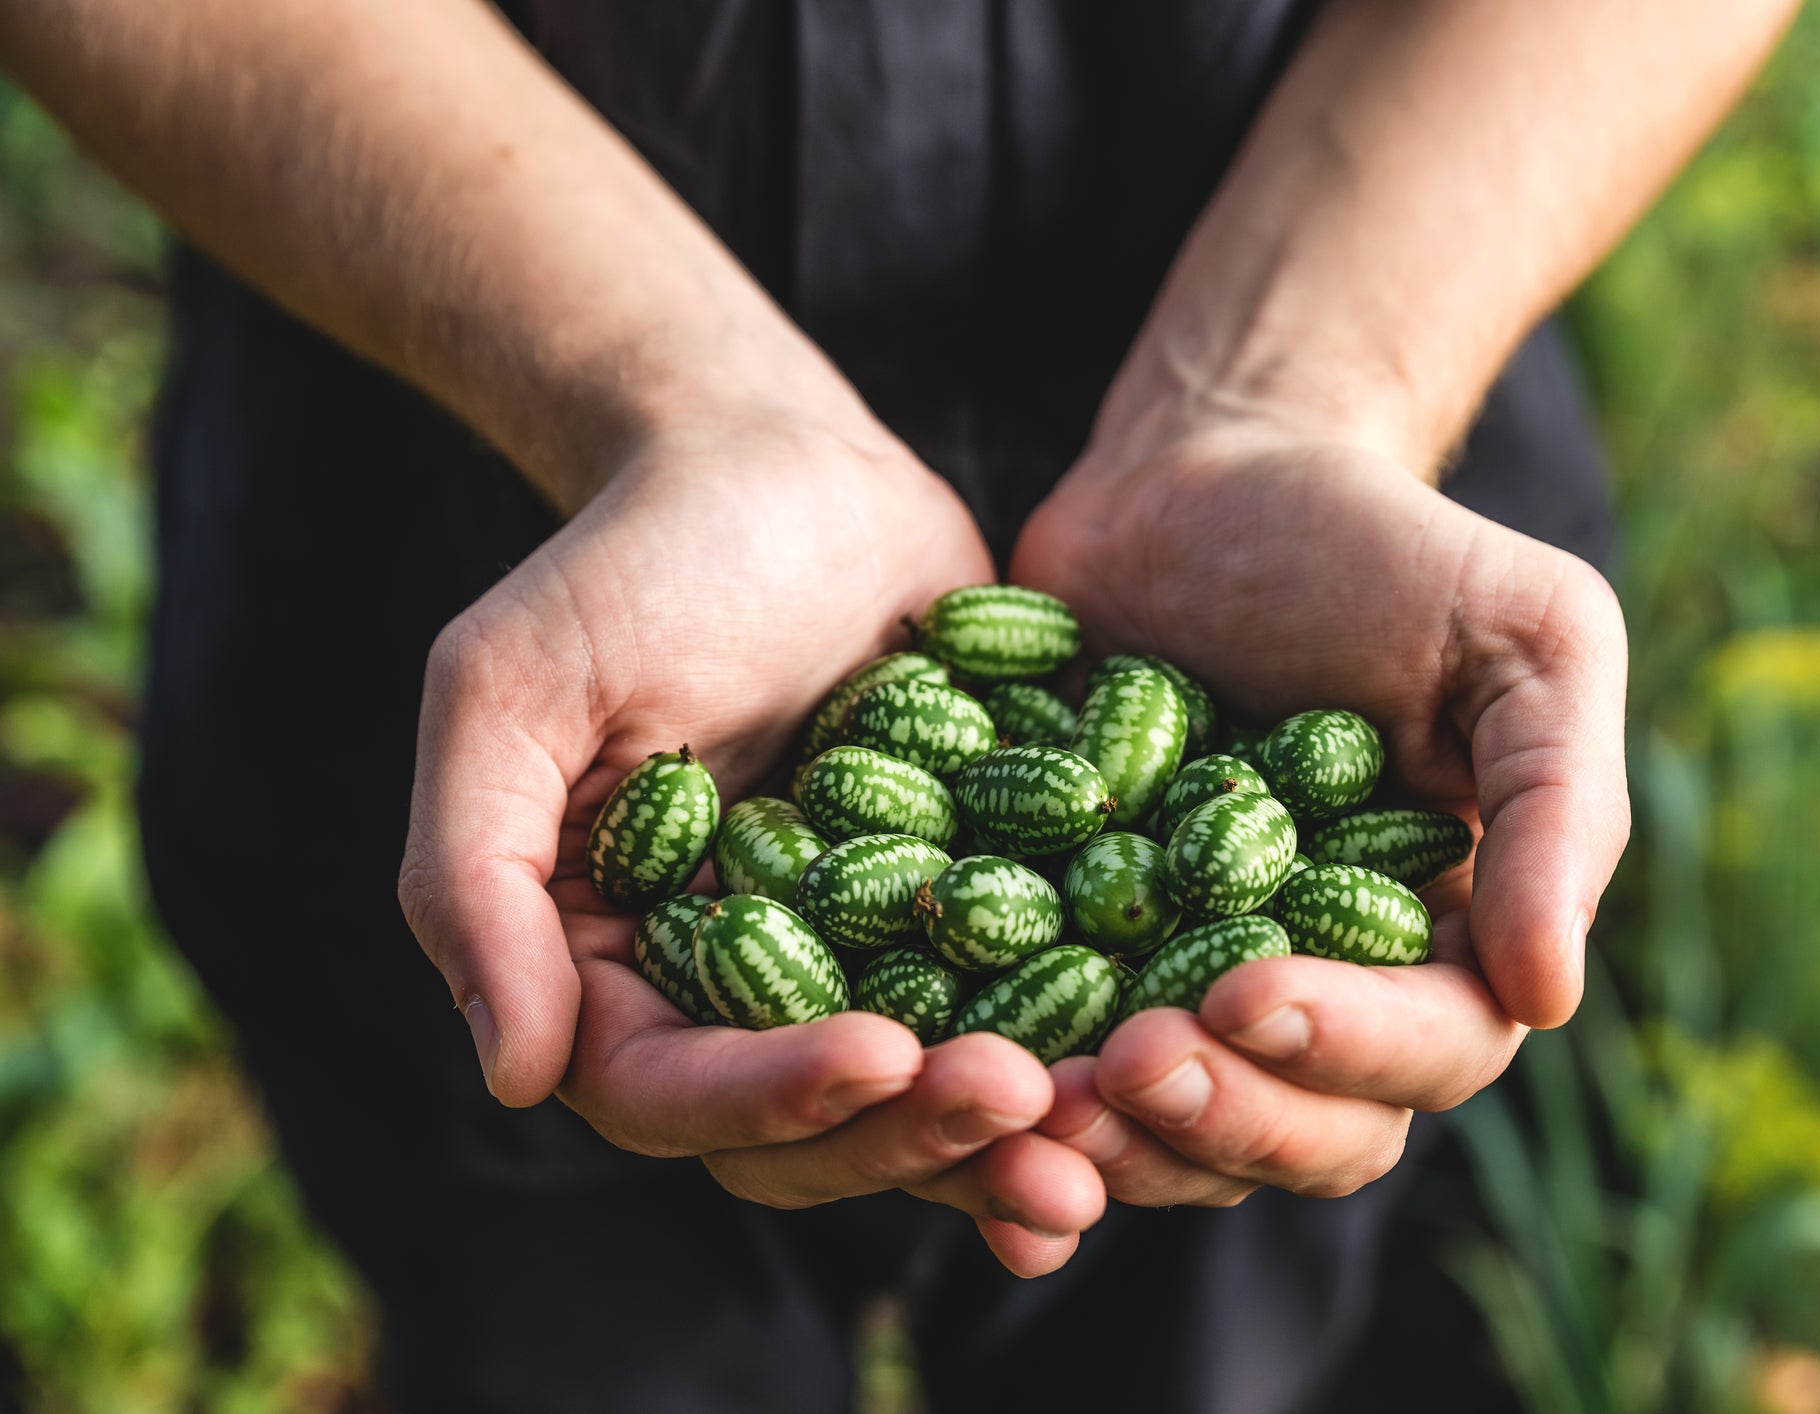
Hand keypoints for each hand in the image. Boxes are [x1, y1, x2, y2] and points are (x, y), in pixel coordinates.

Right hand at [398, 417, 1103, 1273]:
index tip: (878, 1055)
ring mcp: (864, 959)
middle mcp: (739, 992)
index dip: (770, 1098)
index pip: (673, 1092)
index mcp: (616, 968)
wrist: (779, 468)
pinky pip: (1024, 1007)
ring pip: (927, 1096)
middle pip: (814, 1130)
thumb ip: (477, 879)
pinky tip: (1164, 1067)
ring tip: (1107, 1126)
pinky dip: (1082, 1053)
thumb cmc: (627, 565)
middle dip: (912, 1134)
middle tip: (1019, 1101)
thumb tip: (518, 1074)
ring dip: (1009, 1133)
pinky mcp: (971, 907)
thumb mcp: (510, 695)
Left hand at [1009, 420, 1629, 1205]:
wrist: (1203, 482)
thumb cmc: (1383, 549)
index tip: (1244, 991)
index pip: (1427, 1051)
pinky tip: (942, 1082)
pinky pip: (1053, 1064)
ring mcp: (1193, 987)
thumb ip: (1554, 806)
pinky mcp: (1077, 959)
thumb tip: (1548, 998)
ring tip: (1018, 1090)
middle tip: (1122, 1063)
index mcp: (1447, 943)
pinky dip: (1011, 1099)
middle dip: (1215, 1118)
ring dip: (1105, 1138)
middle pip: (1301, 1134)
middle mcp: (1329, 994)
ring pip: (1173, 1132)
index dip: (1345, 1050)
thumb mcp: (1524, 637)